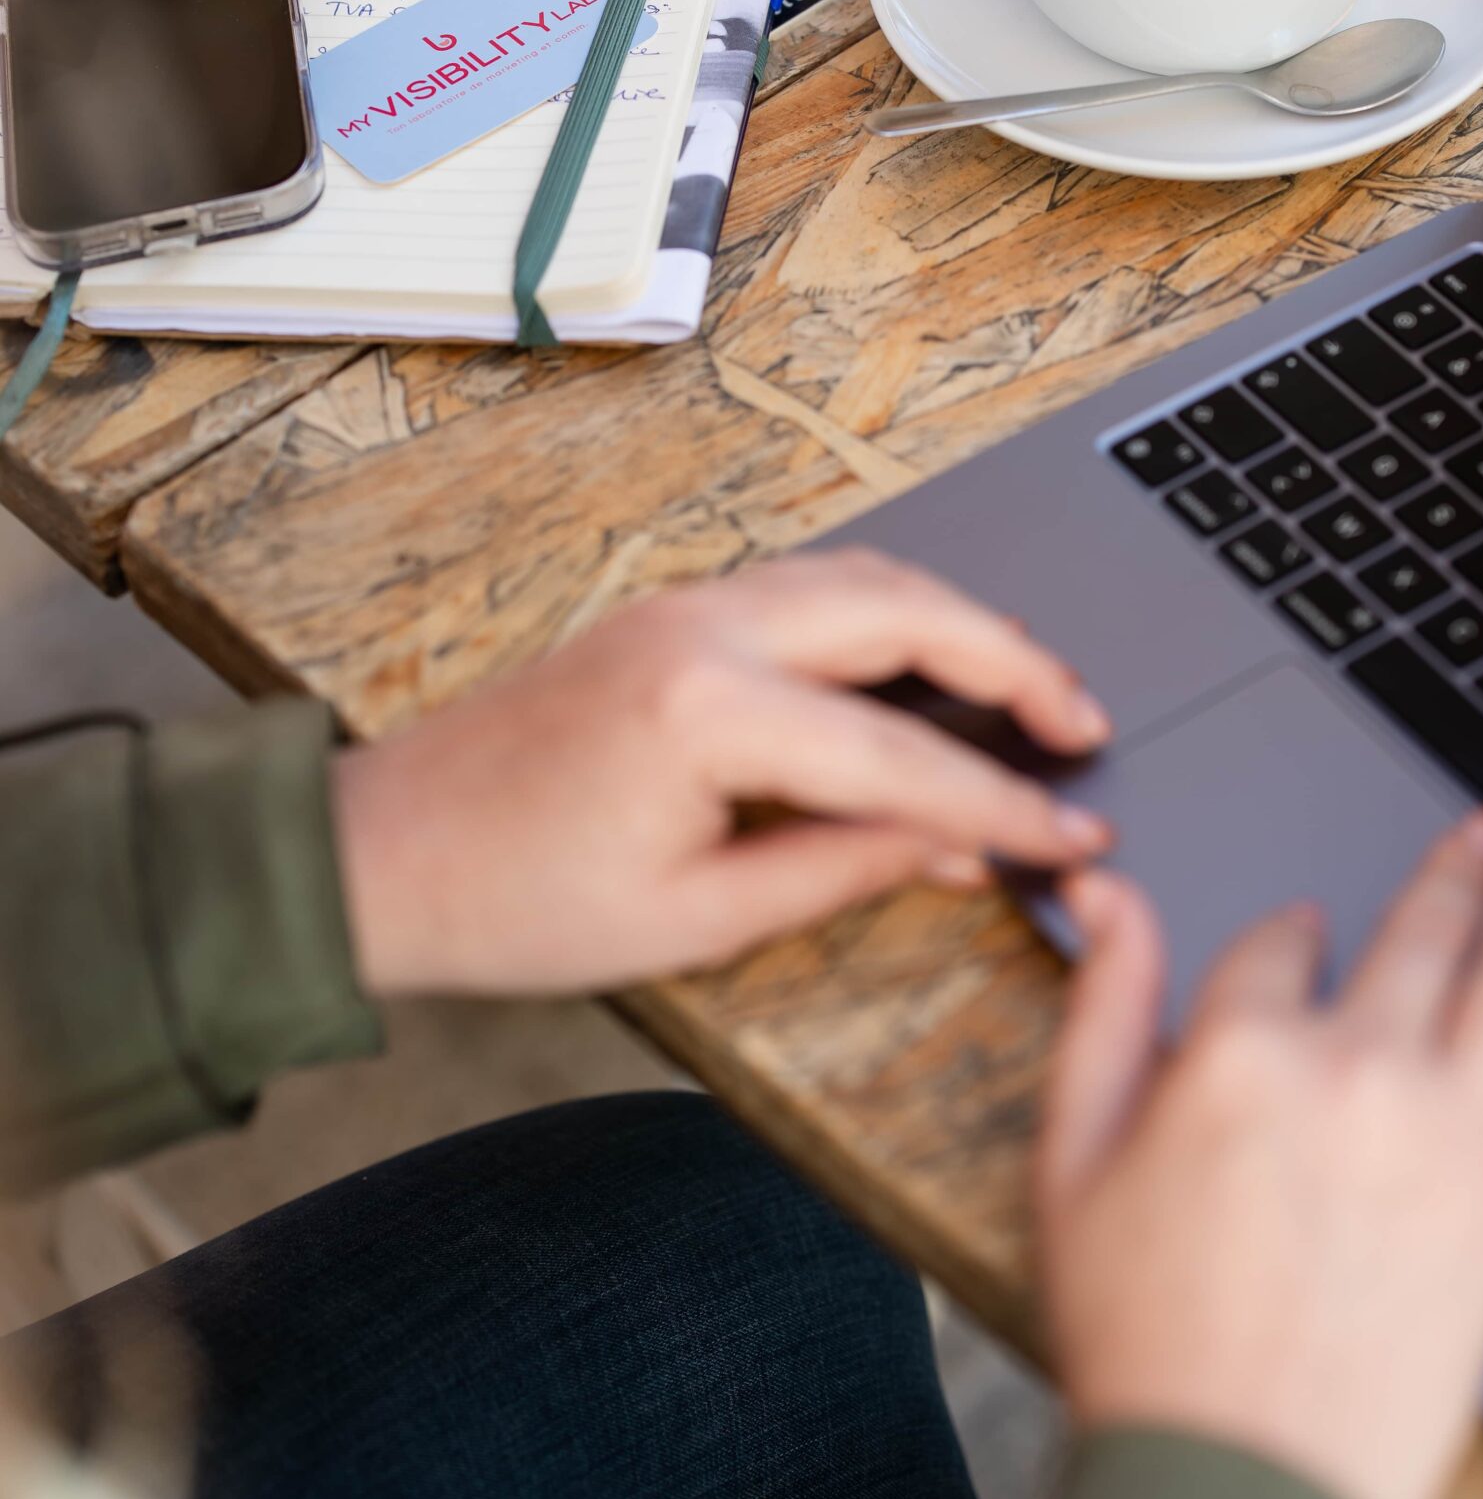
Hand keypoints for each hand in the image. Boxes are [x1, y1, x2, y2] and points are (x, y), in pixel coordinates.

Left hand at [335, 548, 1112, 996]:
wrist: (382, 855)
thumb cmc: (517, 904)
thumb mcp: (696, 921)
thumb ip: (844, 870)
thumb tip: (965, 848)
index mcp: (709, 713)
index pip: (905, 758)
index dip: (1008, 805)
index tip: (1079, 837)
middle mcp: (705, 629)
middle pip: (908, 610)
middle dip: (1015, 663)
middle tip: (1084, 728)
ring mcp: (686, 605)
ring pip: (865, 577)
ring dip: (960, 622)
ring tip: (1031, 692)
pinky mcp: (672, 613)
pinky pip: (815, 585)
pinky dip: (895, 612)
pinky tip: (931, 663)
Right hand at [1038, 812, 1482, 1498]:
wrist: (1244, 1483)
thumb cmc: (1149, 1336)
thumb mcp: (1072, 1157)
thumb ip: (1103, 1010)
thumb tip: (1114, 898)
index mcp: (1242, 1053)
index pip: (1278, 943)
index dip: (1287, 934)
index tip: (1296, 937)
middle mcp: (1361, 1071)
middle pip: (1420, 932)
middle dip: (1452, 871)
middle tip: (1480, 832)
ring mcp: (1455, 1131)